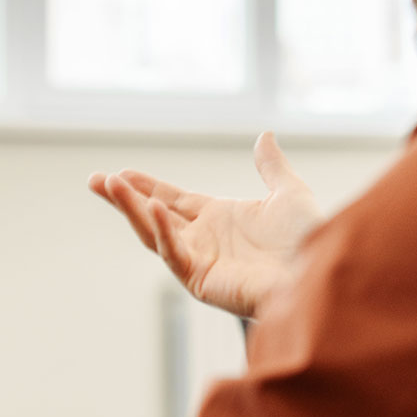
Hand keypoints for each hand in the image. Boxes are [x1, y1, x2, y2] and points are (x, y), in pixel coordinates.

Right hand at [88, 132, 321, 318]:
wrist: (321, 274)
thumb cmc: (310, 240)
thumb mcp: (289, 192)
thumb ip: (271, 166)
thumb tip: (265, 136)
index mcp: (218, 219)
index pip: (172, 199)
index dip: (146, 186)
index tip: (120, 173)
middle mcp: (203, 240)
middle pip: (152, 215)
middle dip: (124, 198)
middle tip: (96, 179)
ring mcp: (199, 261)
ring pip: (154, 232)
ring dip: (131, 209)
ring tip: (110, 185)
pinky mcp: (202, 280)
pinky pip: (175, 254)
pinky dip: (162, 231)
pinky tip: (152, 207)